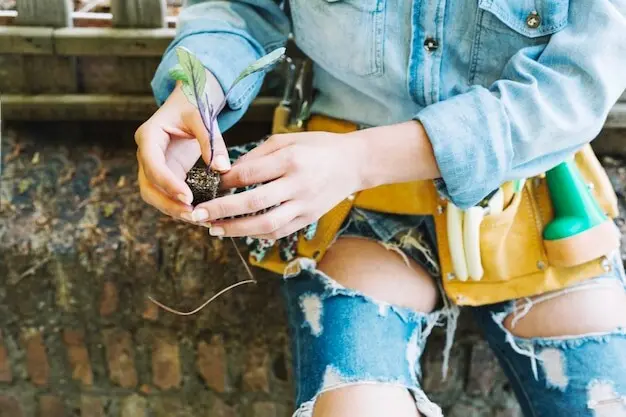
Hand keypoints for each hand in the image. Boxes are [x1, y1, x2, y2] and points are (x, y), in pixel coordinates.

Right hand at [135, 77, 228, 223]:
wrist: (189, 102)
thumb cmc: (193, 105)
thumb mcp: (202, 118)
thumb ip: (212, 142)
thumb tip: (223, 168)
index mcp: (149, 135)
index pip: (152, 164)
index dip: (168, 183)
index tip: (187, 197)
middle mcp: (146, 153)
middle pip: (148, 186)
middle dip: (168, 204)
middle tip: (193, 214)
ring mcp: (155, 166)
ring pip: (155, 195)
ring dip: (174, 210)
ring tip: (198, 218)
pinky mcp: (167, 174)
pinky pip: (169, 195)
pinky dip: (182, 206)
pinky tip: (200, 214)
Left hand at [191, 132, 365, 238]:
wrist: (355, 163)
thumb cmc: (318, 146)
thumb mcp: (287, 139)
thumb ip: (258, 156)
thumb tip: (228, 173)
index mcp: (291, 159)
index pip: (249, 173)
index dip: (224, 181)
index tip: (207, 185)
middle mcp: (298, 184)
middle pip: (253, 202)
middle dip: (222, 210)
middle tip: (198, 215)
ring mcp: (305, 204)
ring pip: (266, 224)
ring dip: (237, 229)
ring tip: (215, 229)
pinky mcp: (309, 218)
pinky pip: (280, 232)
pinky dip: (257, 234)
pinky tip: (241, 231)